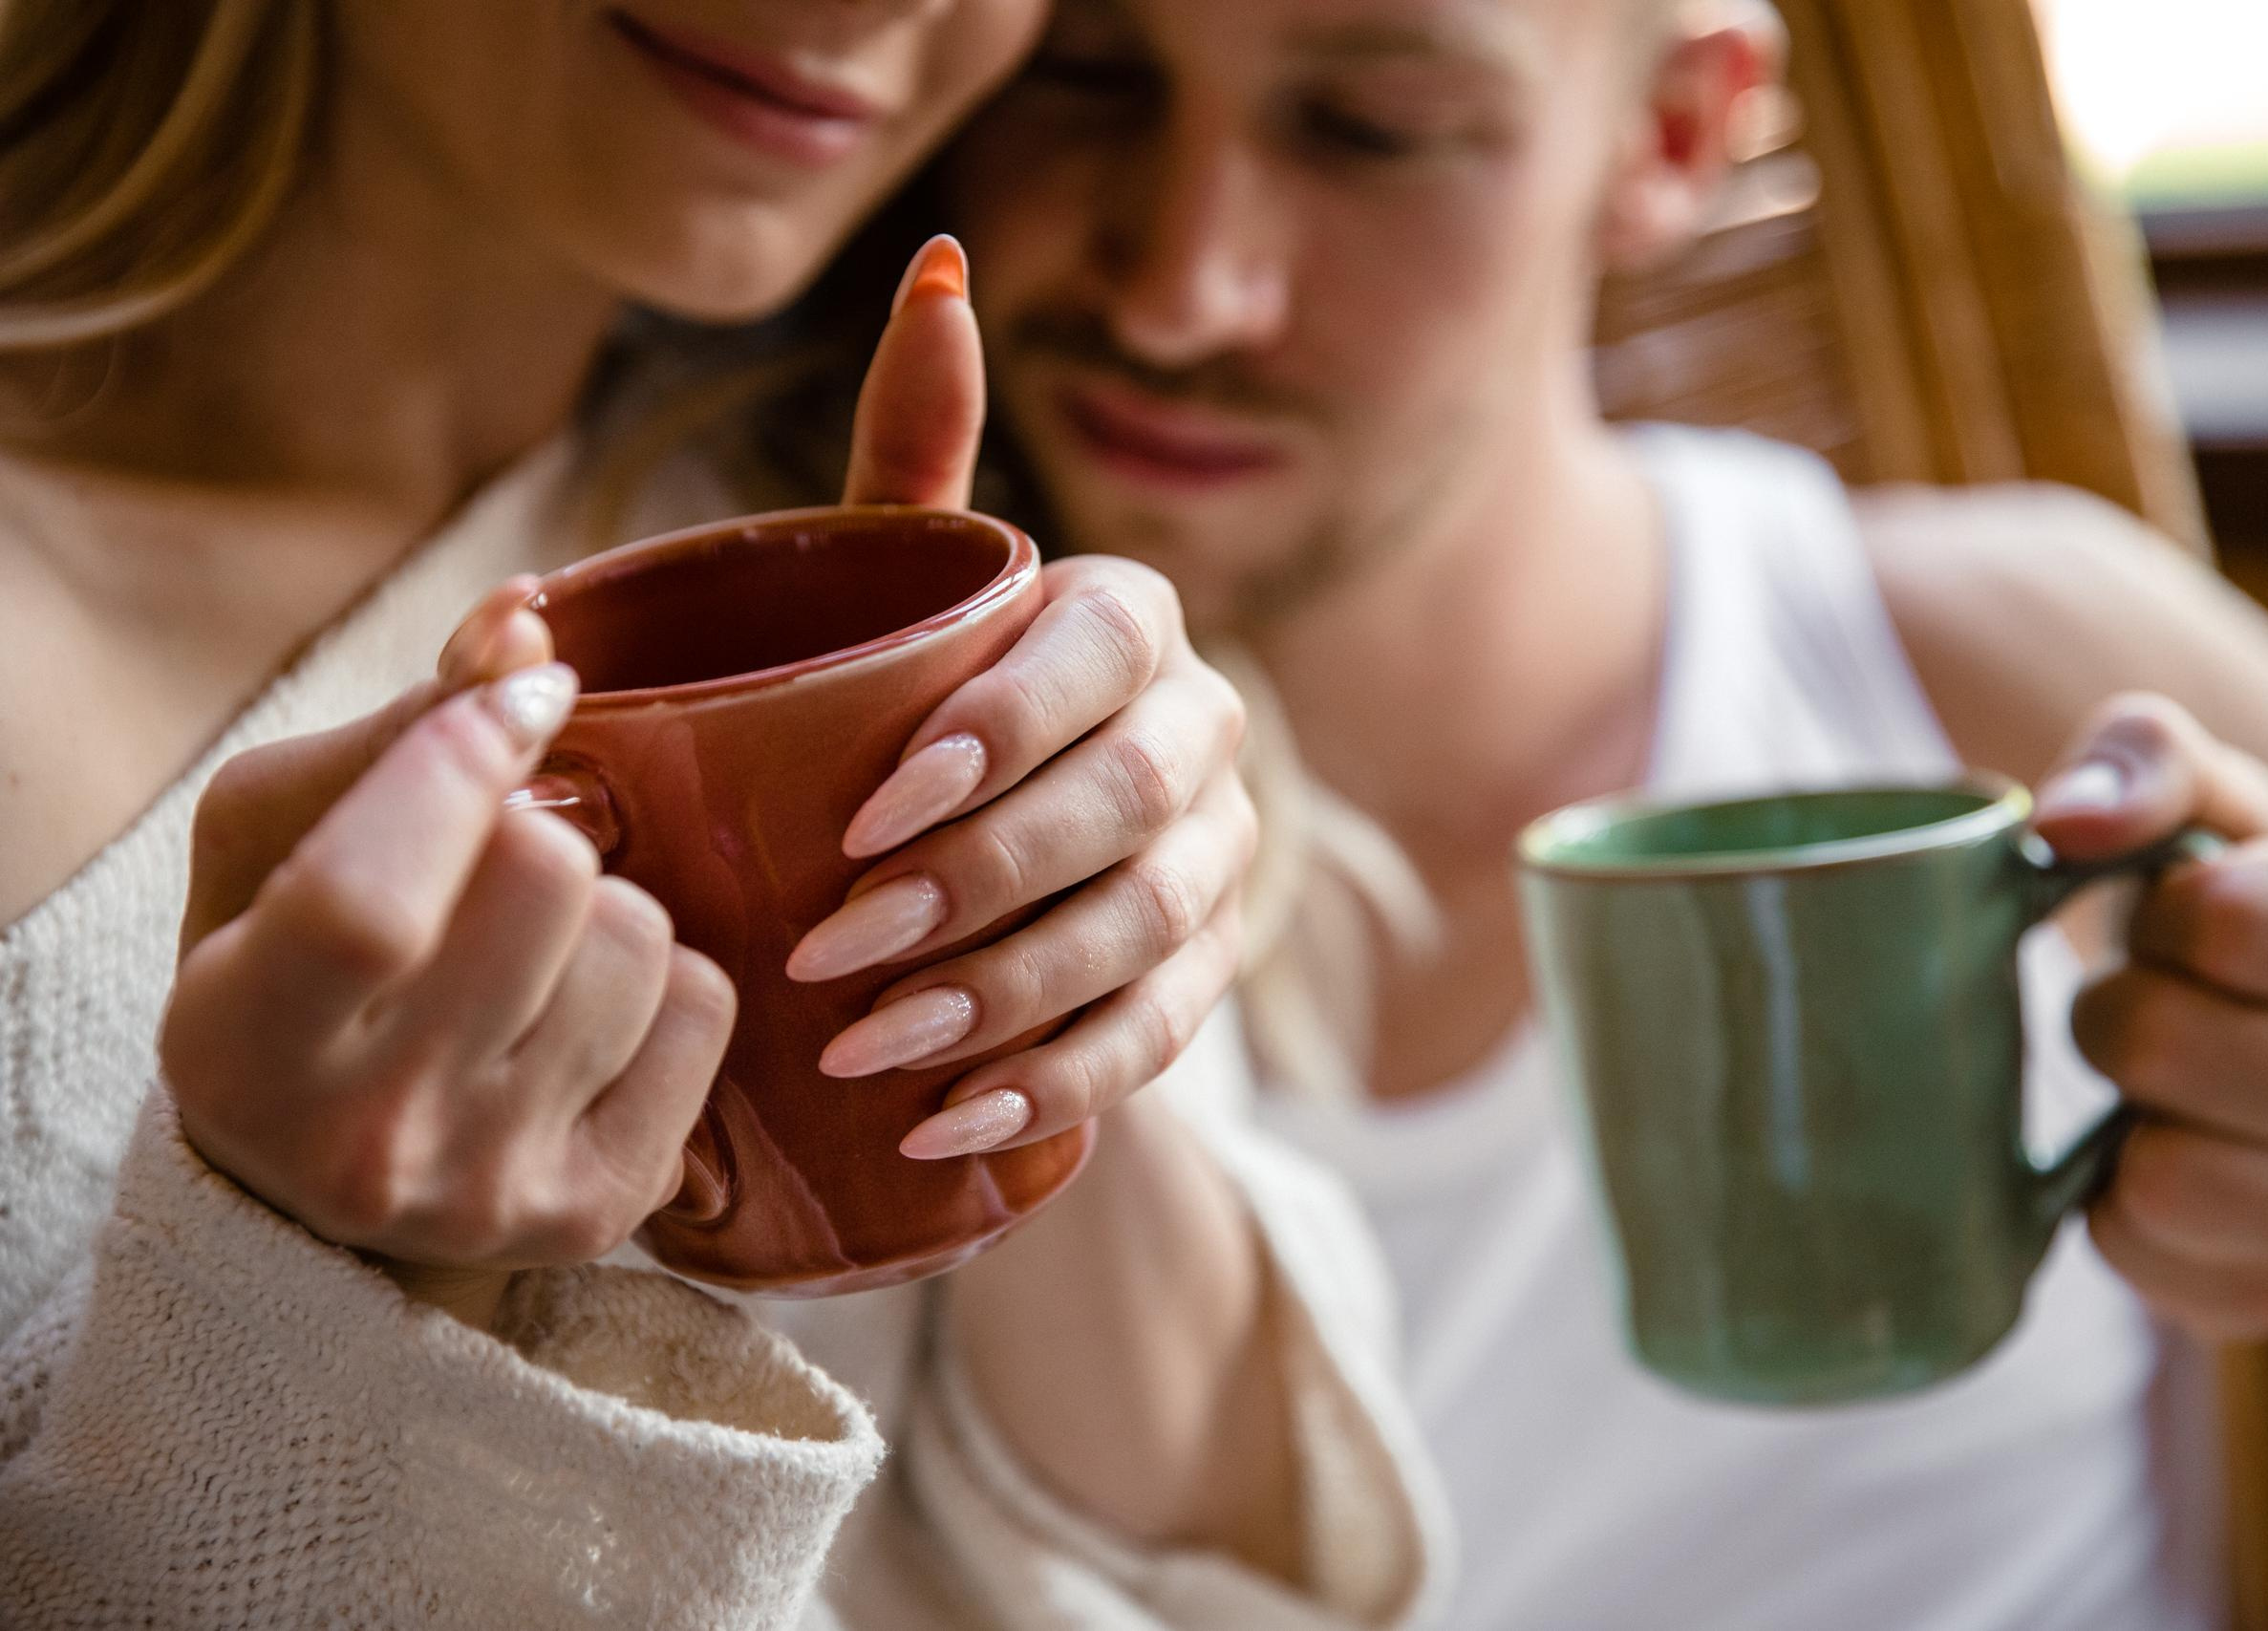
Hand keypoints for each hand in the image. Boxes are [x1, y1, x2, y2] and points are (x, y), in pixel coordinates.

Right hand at [164, 588, 735, 1328]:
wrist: (331, 1192)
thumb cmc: (298, 966)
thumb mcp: (283, 839)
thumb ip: (402, 726)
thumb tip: (526, 621)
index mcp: (241, 1047)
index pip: (371, 896)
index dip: (461, 763)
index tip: (517, 707)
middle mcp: (366, 1141)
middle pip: (543, 877)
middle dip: (533, 831)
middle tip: (489, 875)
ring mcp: (493, 1191)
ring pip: (639, 934)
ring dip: (603, 909)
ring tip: (532, 959)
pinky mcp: (604, 1210)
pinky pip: (706, 1005)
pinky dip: (666, 983)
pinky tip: (587, 1020)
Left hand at [783, 237, 1254, 1161]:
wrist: (977, 853)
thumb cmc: (914, 699)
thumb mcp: (904, 585)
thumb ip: (919, 451)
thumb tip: (938, 264)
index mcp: (1134, 626)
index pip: (1106, 662)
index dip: (1005, 736)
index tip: (867, 814)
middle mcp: (1201, 738)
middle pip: (1127, 814)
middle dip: (981, 889)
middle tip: (831, 958)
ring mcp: (1217, 867)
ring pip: (1148, 936)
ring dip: (1008, 1001)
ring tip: (869, 1053)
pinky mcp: (1206, 980)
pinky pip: (1161, 1041)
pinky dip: (1057, 1082)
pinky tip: (950, 1124)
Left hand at [2033, 694, 2267, 1343]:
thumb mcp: (2252, 819)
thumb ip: (2153, 765)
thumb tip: (2058, 821)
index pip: (2212, 918)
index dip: (2168, 910)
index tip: (2208, 924)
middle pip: (2151, 1040)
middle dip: (2128, 1007)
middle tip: (2187, 1011)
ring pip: (2145, 1165)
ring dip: (2128, 1111)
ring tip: (2188, 1090)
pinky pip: (2130, 1245)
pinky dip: (2121, 1197)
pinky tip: (2191, 1160)